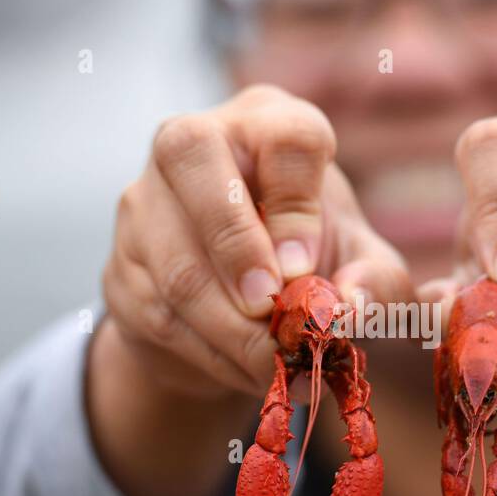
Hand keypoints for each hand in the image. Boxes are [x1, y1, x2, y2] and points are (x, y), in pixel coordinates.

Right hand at [100, 83, 411, 401]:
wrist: (243, 307)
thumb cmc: (314, 261)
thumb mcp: (362, 267)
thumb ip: (376, 283)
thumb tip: (350, 309)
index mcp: (269, 123)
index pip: (282, 135)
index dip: (297, 205)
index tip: (307, 268)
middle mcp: (194, 141)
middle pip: (191, 158)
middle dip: (236, 246)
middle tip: (271, 310)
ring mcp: (144, 200)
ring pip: (174, 259)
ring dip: (231, 328)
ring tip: (280, 366)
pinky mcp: (121, 265)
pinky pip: (158, 313)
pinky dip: (212, 355)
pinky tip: (250, 373)